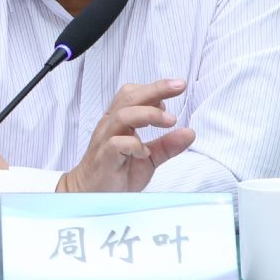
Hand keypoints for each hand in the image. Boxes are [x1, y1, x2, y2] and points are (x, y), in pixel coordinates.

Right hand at [57, 79, 194, 193]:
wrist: (90, 193)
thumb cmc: (117, 172)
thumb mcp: (149, 158)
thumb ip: (167, 145)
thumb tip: (190, 132)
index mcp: (118, 121)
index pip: (133, 94)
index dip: (155, 88)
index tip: (177, 87)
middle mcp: (110, 126)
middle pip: (129, 98)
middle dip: (156, 89)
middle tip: (179, 86)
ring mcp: (105, 140)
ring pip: (123, 115)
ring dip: (149, 114)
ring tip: (171, 121)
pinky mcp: (105, 158)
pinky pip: (116, 143)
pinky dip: (135, 145)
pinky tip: (146, 152)